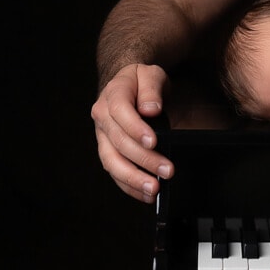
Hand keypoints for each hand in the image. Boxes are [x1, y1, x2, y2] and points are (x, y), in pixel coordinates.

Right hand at [91, 63, 172, 201]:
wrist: (128, 85)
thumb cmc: (141, 81)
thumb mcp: (151, 74)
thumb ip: (151, 89)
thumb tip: (151, 109)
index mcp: (113, 95)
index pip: (121, 112)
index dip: (136, 128)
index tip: (154, 141)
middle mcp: (102, 117)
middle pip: (119, 142)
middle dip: (144, 159)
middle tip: (167, 171)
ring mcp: (102, 136)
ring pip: (112, 162)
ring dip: (132, 179)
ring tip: (154, 190)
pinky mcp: (107, 151)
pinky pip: (114, 171)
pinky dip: (129, 186)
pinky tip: (146, 195)